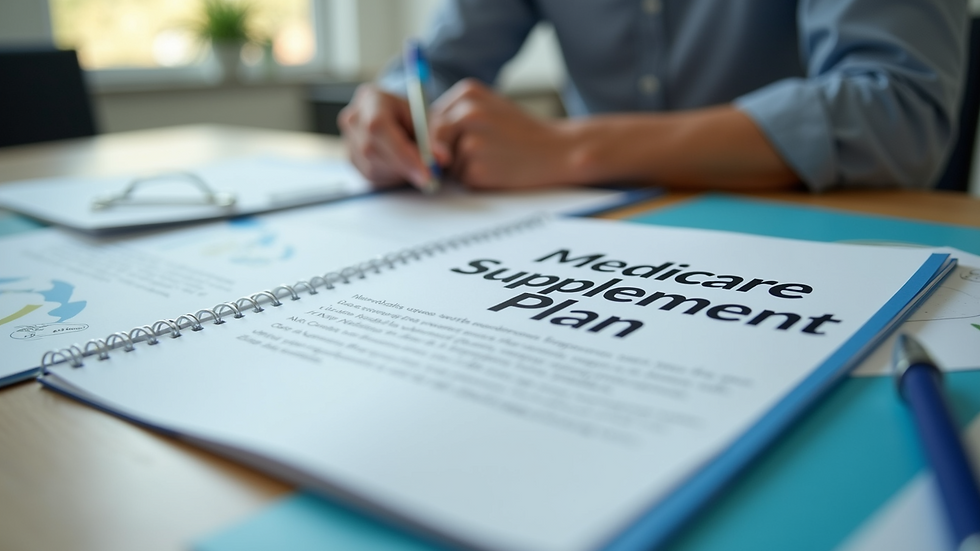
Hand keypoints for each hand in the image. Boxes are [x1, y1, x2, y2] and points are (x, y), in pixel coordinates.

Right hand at [337, 83, 432, 188]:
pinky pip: (372, 176)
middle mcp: (353, 119)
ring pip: (373, 167)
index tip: (427, 172)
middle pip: (373, 150)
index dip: (403, 153)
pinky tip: (403, 167)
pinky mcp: (351, 159)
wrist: (391, 113)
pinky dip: (392, 176)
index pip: (379, 128)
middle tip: (431, 176)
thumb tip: (441, 159)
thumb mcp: (424, 117)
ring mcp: (348, 140)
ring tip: (417, 164)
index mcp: (370, 99)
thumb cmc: (408, 113)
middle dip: (405, 167)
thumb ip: (432, 137)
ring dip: (400, 172)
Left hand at [430, 79, 582, 188]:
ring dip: (462, 167)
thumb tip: (421, 136)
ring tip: (495, 158)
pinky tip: (499, 171)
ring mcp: (471, 142)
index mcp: (467, 92)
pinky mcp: (477, 169)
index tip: (461, 141)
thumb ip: (456, 115)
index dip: (441, 136)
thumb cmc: (520, 131)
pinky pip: (461, 179)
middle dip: (446, 152)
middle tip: (479, 153)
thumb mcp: (489, 107)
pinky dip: (475, 180)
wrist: (557, 150)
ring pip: (446, 162)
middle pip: (433, 139)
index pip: (431, 117)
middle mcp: (467, 113)